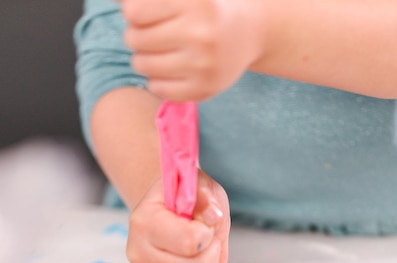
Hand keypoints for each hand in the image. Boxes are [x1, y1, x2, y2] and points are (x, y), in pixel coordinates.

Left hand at [120, 0, 264, 100]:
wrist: (251, 32)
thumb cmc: (209, 7)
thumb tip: (114, 0)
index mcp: (196, 3)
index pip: (134, 11)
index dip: (133, 13)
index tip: (144, 15)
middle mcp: (200, 34)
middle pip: (135, 38)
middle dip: (136, 35)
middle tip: (151, 35)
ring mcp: (203, 66)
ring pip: (142, 65)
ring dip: (142, 58)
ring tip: (157, 52)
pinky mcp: (204, 89)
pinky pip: (158, 89)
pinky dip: (156, 80)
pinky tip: (168, 70)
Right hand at [127, 171, 229, 262]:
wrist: (164, 213)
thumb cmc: (183, 201)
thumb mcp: (199, 187)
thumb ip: (207, 199)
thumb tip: (212, 217)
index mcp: (145, 221)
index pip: (189, 241)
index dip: (208, 236)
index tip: (206, 226)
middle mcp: (139, 253)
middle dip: (215, 256)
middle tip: (212, 244)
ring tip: (210, 261)